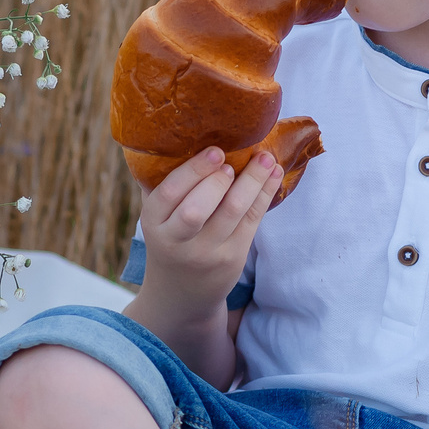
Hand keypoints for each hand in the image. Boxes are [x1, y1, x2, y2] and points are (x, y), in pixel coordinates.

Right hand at [138, 147, 278, 312]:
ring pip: (233, 211)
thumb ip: (160, 182)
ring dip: (253, 181)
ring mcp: (207, 253)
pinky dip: (265, 193)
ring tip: (265, 158)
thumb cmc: (170, 239)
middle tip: (232, 161)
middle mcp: (177, 241)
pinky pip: (252, 220)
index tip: (214, 152)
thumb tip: (175, 135)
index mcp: (153, 223)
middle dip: (218, 180)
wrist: (181, 293)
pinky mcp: (233, 258)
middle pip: (198, 208)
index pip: (169, 194)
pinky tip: (274, 174)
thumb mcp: (157, 216)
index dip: (193, 171)